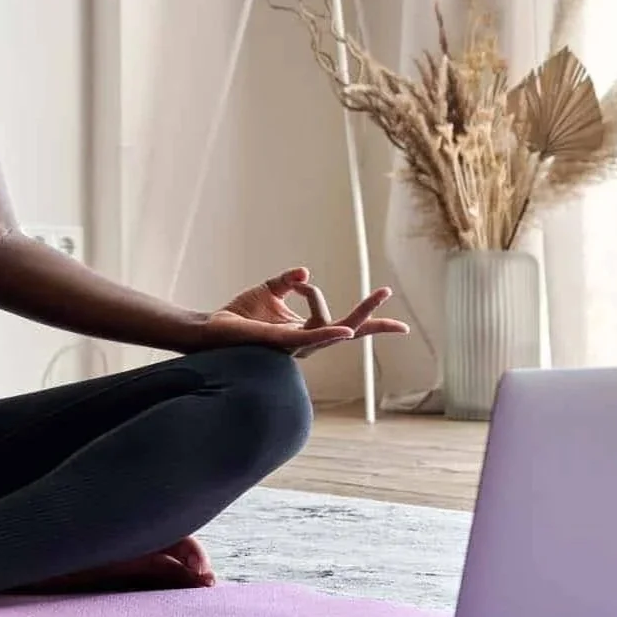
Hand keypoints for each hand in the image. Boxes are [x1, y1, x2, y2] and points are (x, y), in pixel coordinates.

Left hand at [200, 267, 407, 357]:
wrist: (213, 328)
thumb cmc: (240, 315)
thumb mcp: (269, 290)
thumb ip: (289, 281)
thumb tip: (306, 272)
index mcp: (305, 331)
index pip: (339, 322)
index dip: (339, 302)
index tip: (319, 284)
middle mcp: (305, 341)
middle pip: (349, 331)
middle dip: (375, 325)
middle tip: (403, 326)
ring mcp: (296, 344)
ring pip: (336, 330)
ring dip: (362, 316)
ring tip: (381, 296)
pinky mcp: (282, 341)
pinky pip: (311, 337)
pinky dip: (329, 333)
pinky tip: (346, 332)